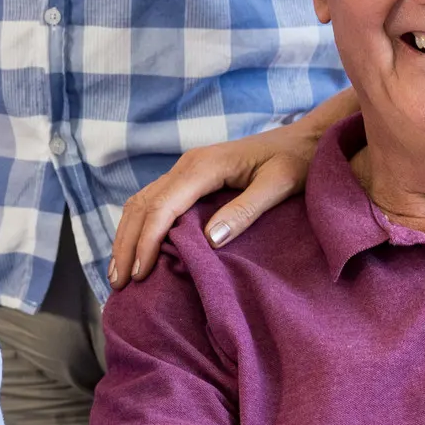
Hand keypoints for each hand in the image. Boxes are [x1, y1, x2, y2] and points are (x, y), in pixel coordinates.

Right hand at [108, 97, 341, 286]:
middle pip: (142, 204)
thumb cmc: (298, 161)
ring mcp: (187, 169)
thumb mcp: (279, 185)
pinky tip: (138, 250)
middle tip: (118, 285)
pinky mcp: (191, 177)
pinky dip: (140, 226)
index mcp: (205, 166)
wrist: (307, 139)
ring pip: (142, 201)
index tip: (140, 275)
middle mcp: (188, 164)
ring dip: (127, 236)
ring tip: (119, 274)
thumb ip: (245, 210)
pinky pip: (155, 201)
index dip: (147, 241)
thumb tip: (209, 240)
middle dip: (127, 244)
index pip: (162, 206)